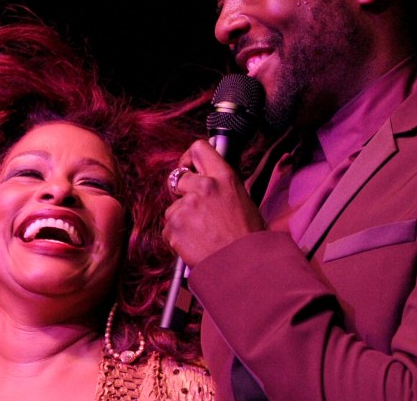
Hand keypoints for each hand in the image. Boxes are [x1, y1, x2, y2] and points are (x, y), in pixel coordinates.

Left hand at [163, 138, 265, 266]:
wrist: (244, 267)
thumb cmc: (247, 238)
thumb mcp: (241, 200)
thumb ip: (221, 186)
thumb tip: (208, 180)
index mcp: (224, 177)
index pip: (199, 149)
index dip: (188, 158)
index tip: (187, 167)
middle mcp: (204, 186)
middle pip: (177, 177)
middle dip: (181, 192)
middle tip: (194, 210)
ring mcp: (187, 205)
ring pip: (173, 207)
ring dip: (181, 220)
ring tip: (202, 235)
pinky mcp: (175, 225)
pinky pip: (169, 228)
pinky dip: (177, 237)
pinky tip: (195, 244)